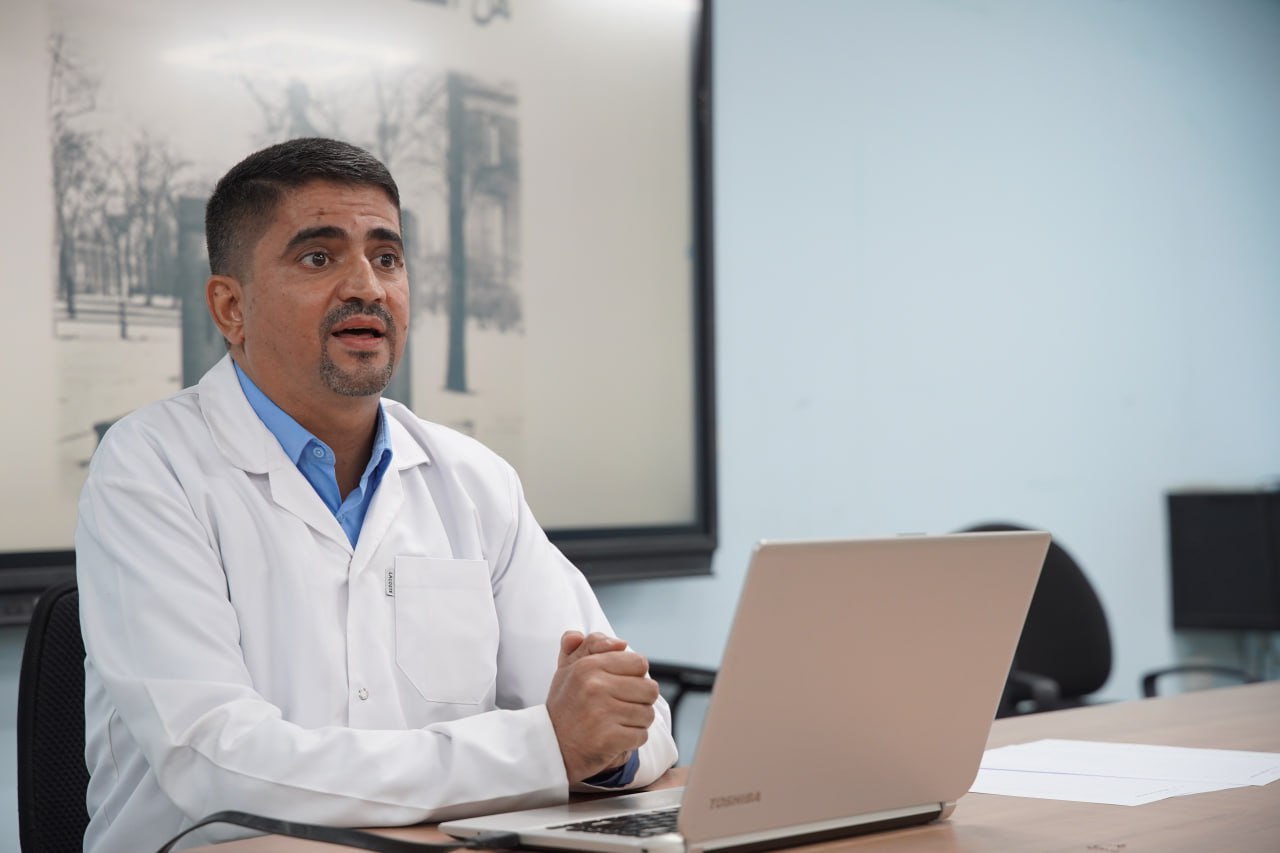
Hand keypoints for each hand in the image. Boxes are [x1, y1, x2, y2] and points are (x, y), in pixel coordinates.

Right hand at [546, 631, 658, 782]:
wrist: (549, 747)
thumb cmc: (565, 706)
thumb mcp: (569, 669)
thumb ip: (591, 646)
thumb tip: (621, 643)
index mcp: (588, 665)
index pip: (639, 663)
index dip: (634, 676)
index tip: (620, 686)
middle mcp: (595, 686)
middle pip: (649, 689)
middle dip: (640, 701)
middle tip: (620, 707)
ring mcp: (602, 713)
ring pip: (648, 714)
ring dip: (636, 722)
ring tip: (616, 723)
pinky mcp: (608, 738)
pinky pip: (641, 736)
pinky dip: (631, 740)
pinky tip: (614, 738)